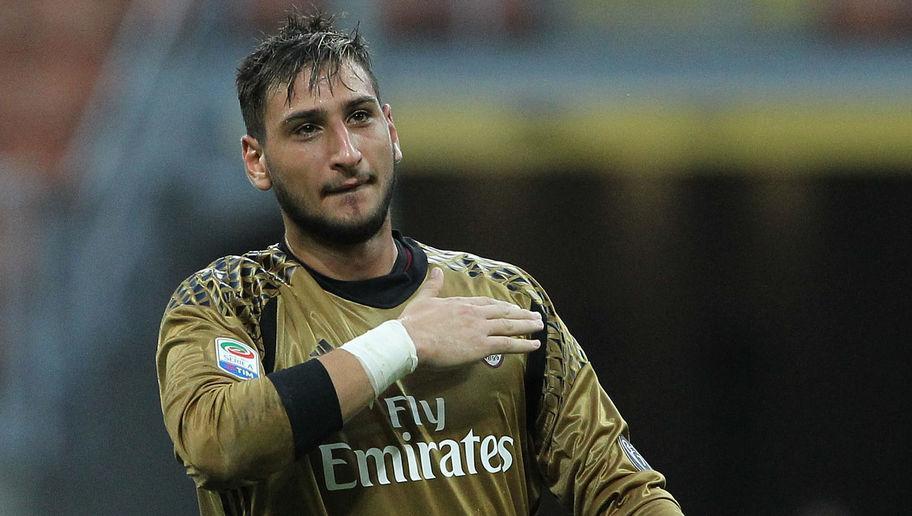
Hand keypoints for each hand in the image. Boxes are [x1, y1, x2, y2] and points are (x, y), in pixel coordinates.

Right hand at [398, 267, 543, 368]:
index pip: (487, 303)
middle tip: (534, 316)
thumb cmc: (414, 322)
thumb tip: (437, 270)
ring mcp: (480, 330)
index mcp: (462, 303)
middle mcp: (475, 314)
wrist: (411, 340)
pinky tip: (534, 345)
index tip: (511, 308)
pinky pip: (507, 345)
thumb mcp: (423, 299)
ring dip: (526, 326)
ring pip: (509, 326)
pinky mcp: (481, 346)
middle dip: (520, 314)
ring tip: (539, 326)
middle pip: (503, 313)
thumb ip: (433, 285)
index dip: (501, 306)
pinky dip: (523, 344)